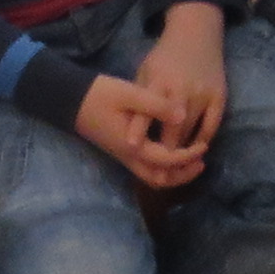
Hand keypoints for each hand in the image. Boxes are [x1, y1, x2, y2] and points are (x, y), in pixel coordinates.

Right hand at [76, 70, 208, 189]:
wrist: (71, 100)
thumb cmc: (100, 95)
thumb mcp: (130, 94)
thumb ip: (156, 105)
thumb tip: (182, 116)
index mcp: (133, 146)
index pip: (166, 161)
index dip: (188, 156)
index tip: (204, 146)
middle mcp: (129, 157)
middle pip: (159, 179)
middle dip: (183, 174)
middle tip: (202, 161)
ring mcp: (124, 156)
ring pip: (152, 176)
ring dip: (173, 173)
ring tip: (192, 160)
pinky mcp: (122, 150)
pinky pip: (146, 168)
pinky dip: (164, 166)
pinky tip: (173, 150)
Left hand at [137, 4, 227, 163]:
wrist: (196, 34)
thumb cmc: (164, 57)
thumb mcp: (144, 72)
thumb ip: (140, 99)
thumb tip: (130, 131)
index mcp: (158, 82)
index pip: (146, 112)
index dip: (139, 130)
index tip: (133, 147)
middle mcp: (181, 90)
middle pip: (171, 130)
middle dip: (163, 151)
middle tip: (156, 167)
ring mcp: (202, 93)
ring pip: (191, 132)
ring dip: (182, 149)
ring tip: (173, 164)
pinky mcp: (219, 96)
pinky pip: (211, 126)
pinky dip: (202, 140)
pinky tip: (195, 148)